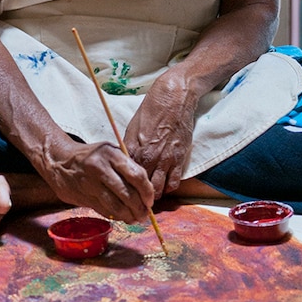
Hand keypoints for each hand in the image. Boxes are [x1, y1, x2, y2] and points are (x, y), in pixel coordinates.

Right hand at [39, 139, 154, 222]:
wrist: (59, 160)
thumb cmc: (91, 157)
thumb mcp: (110, 153)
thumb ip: (127, 168)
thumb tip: (145, 193)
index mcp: (111, 154)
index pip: (137, 175)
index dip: (147, 192)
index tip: (150, 200)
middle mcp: (100, 168)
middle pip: (127, 194)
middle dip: (139, 208)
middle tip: (144, 215)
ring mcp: (89, 184)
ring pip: (115, 206)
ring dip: (128, 216)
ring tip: (134, 218)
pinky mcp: (82, 197)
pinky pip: (103, 211)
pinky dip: (115, 216)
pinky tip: (120, 216)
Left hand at [123, 73, 197, 198]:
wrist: (173, 98)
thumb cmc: (151, 110)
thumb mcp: (132, 127)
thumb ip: (128, 147)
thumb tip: (122, 162)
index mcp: (133, 149)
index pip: (124, 177)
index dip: (123, 187)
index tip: (122, 194)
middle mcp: (148, 157)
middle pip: (140, 187)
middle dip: (137, 197)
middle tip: (135, 203)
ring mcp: (165, 159)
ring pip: (157, 189)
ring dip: (153, 196)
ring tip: (149, 199)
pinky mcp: (179, 159)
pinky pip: (174, 183)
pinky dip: (168, 188)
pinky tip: (164, 187)